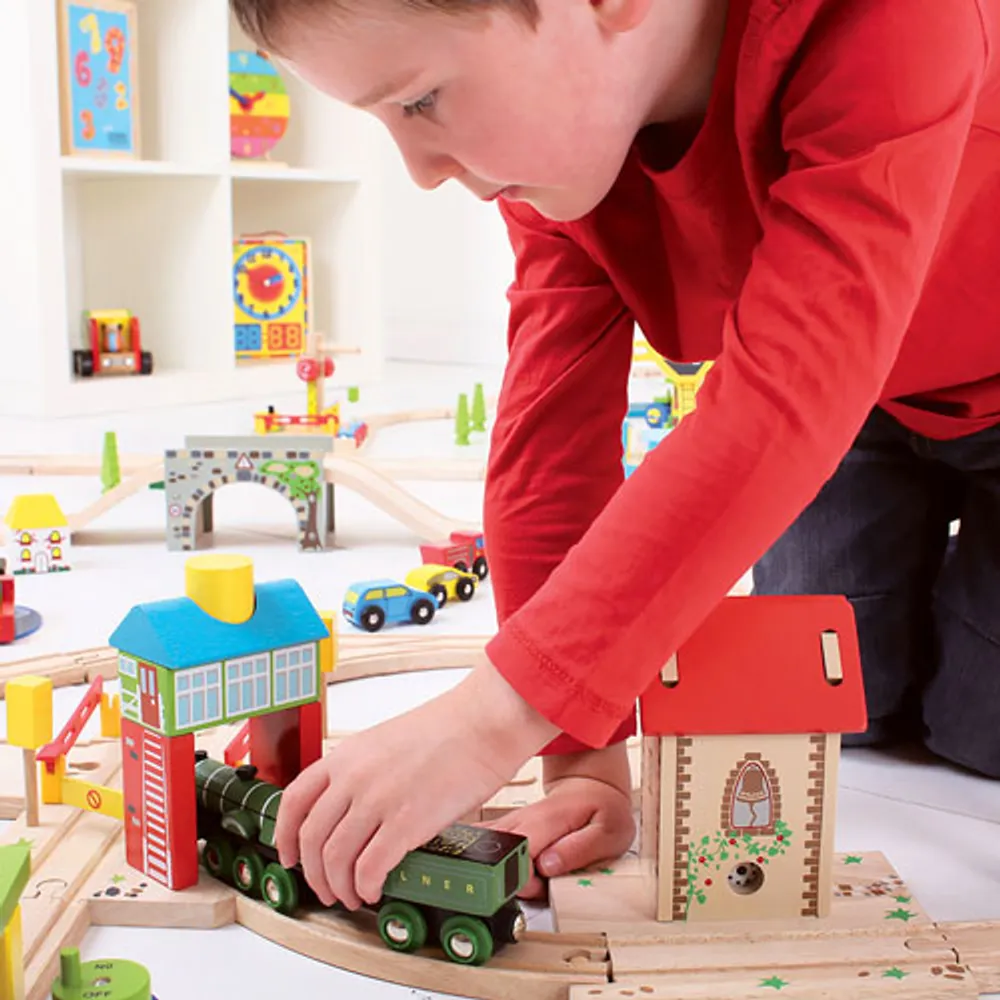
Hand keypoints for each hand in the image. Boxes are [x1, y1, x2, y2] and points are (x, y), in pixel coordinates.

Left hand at [274, 655, 558, 910]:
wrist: (483, 722)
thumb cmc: (448, 729)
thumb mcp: (386, 743)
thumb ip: (363, 775)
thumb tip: (357, 815)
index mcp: (345, 756)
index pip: (294, 801)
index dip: (286, 836)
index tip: (291, 854)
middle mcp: (353, 778)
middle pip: (311, 839)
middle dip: (314, 874)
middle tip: (326, 888)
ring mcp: (377, 800)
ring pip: (335, 860)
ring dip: (339, 887)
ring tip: (353, 896)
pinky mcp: (406, 822)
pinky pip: (369, 869)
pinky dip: (367, 888)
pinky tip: (377, 890)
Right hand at [484, 741, 635, 898]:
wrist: (590, 789)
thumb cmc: (601, 810)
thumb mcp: (607, 832)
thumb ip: (579, 850)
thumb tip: (547, 866)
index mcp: (546, 820)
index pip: (516, 852)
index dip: (524, 879)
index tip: (542, 886)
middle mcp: (521, 820)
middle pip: (494, 856)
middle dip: (512, 882)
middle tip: (541, 885)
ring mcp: (510, 823)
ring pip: (487, 853)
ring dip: (505, 876)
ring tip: (535, 879)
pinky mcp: (506, 829)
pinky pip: (488, 847)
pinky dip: (494, 864)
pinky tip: (515, 870)